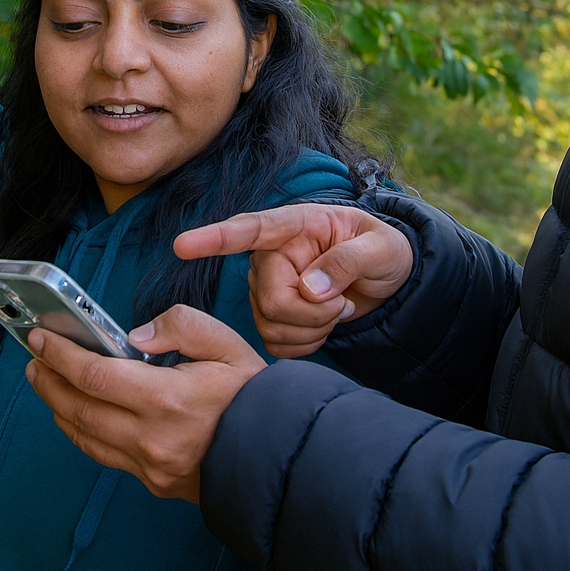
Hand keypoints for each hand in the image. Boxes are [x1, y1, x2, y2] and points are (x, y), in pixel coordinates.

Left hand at [25, 305, 265, 502]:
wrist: (277, 452)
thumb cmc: (253, 396)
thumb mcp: (225, 342)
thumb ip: (178, 325)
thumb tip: (136, 335)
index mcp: (167, 399)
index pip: (95, 376)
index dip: (61, 355)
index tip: (42, 339)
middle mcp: (151, 438)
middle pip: (79, 409)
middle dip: (49, 380)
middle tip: (34, 357)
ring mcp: (149, 465)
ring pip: (85, 436)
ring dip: (58, 406)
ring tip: (46, 381)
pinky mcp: (153, 481)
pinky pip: (104, 455)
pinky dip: (81, 431)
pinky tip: (75, 414)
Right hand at [174, 204, 413, 357]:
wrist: (386, 278)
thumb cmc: (384, 250)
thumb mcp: (381, 249)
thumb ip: (347, 262)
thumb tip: (311, 288)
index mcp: (295, 226)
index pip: (250, 229)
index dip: (215, 238)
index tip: (183, 245)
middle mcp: (272, 254)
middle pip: (271, 300)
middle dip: (313, 315)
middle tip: (342, 304)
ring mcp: (267, 285)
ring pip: (271, 326)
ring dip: (313, 330)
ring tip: (337, 309)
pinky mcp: (270, 314)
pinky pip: (275, 343)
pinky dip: (306, 344)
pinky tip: (323, 324)